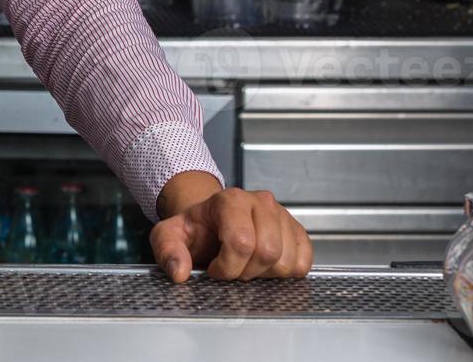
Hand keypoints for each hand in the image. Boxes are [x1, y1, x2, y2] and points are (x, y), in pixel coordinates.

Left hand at [150, 186, 313, 282]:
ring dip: (265, 274)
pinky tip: (266, 266)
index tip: (215, 269)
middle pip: (267, 253)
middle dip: (246, 272)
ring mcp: (282, 215)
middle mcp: (260, 202)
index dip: (228, 266)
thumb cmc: (195, 230)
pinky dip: (287, 273)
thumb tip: (180, 272)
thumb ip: (168, 251)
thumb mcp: (169, 235)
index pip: (241, 242)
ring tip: (247, 265)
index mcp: (230, 199)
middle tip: (231, 268)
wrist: (211, 222)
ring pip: (286, 262)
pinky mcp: (297, 230)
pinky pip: (304, 262)